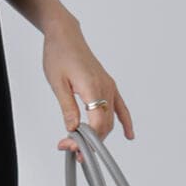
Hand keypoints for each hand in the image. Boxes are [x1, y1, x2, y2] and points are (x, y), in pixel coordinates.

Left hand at [43, 17, 134, 157]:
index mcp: (92, 87)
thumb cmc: (59, 54)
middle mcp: (105, 87)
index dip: (85, 140)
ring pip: (110, 120)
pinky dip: (125, 122)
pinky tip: (128, 135)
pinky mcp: (108, 85)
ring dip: (99, 136)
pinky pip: (121, 107)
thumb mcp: (57, 83)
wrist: (65, 36)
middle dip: (90, 142)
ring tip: (81, 146)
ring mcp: (109, 86)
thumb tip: (72, 128)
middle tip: (70, 149)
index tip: (70, 147)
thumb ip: (67, 107)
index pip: (96, 123)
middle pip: (104, 125)